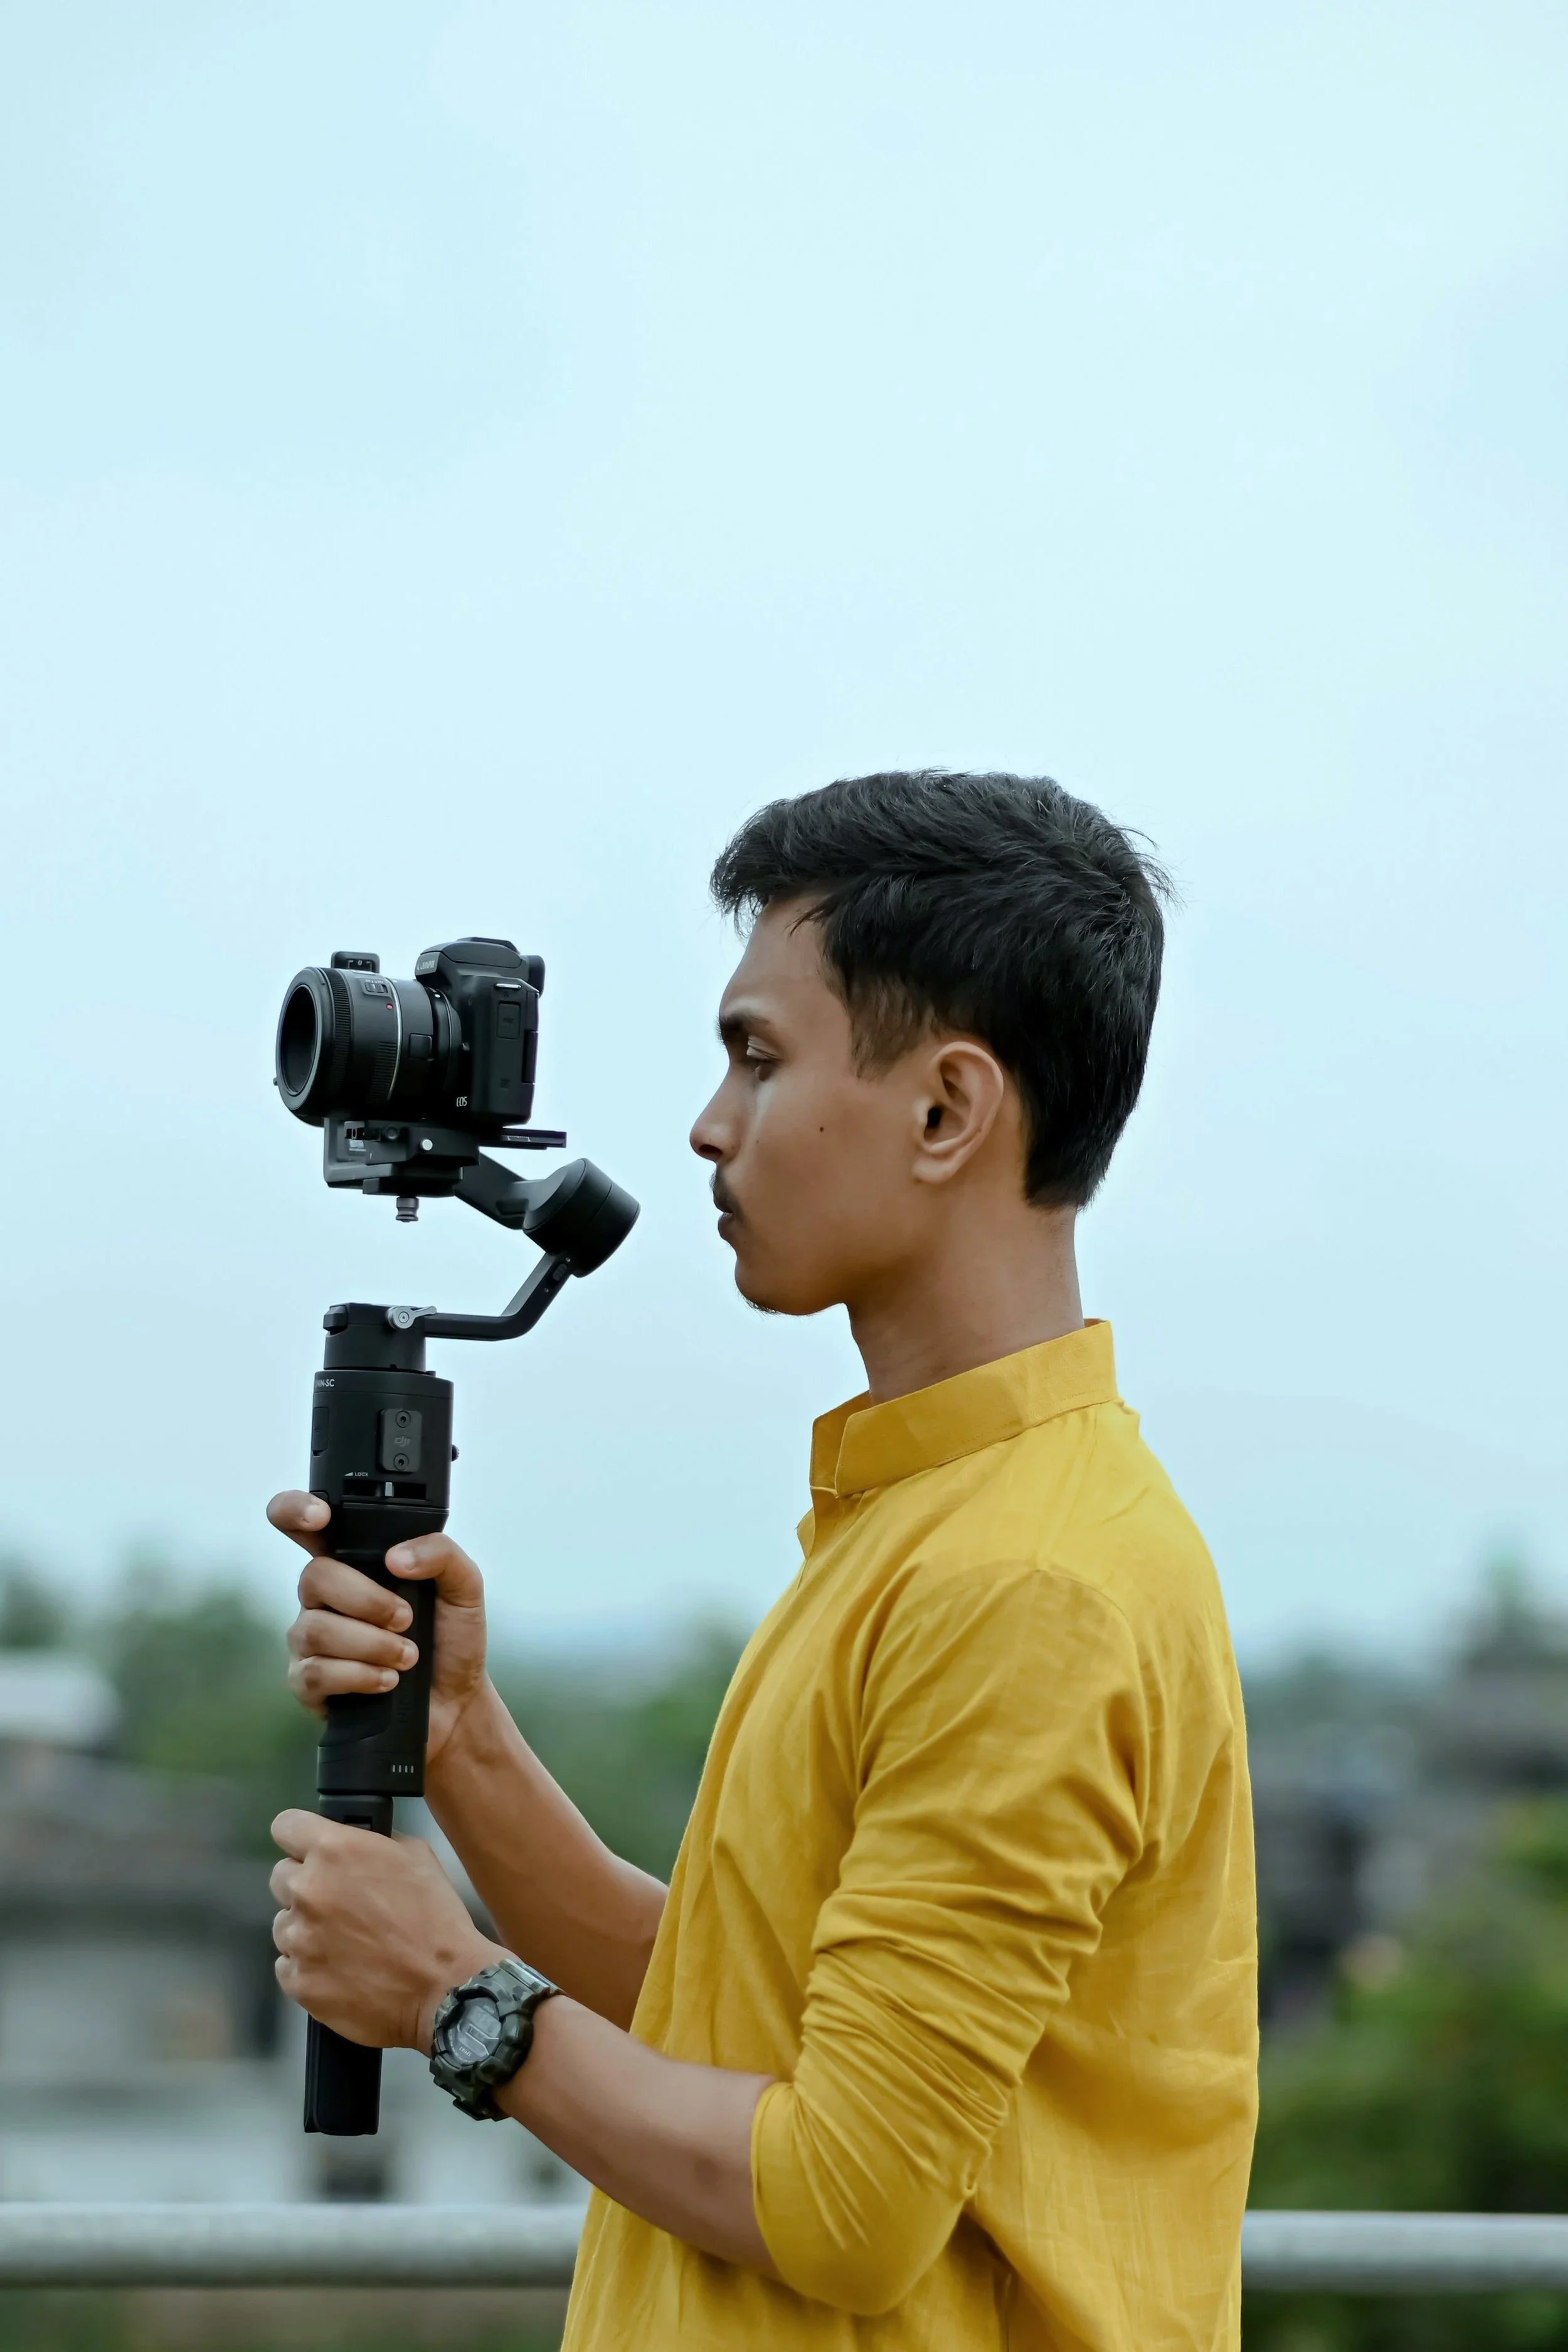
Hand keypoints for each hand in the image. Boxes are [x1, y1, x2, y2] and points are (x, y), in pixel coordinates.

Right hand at [269, 1494, 490, 1766]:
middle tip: (407, 1619)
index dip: (296, 1510)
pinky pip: (315, 1672)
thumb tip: (397, 1557)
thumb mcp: (464, 1587)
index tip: (320, 1517)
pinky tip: (387, 1680)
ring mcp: (310, 1639)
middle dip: (367, 1600)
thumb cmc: (451, 1639)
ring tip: (407, 1656)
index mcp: (354, 1561)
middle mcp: (324, 1596)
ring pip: (315, 1628)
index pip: (304, 1524)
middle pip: (314, 1576)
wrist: (455, 1701)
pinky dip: (359, 1675)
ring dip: (371, 1644)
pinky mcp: (307, 1682)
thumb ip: (442, 1554)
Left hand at [270, 1810, 502, 2051]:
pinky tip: (339, 1971)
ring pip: (284, 1924)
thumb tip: (353, 1847)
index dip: (300, 1837)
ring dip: (306, 1929)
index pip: (286, 1826)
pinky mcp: (297, 1982)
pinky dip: (307, 1966)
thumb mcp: (416, 1856)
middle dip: (306, 1885)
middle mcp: (307, 1890)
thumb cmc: (436, 1918)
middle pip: (281, 1877)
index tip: (311, 1850)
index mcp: (333, 1851)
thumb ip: (372, 1844)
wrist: (444, 1988)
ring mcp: (297, 1939)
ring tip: (344, 1945)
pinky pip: (288, 1965)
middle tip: (338, 1904)